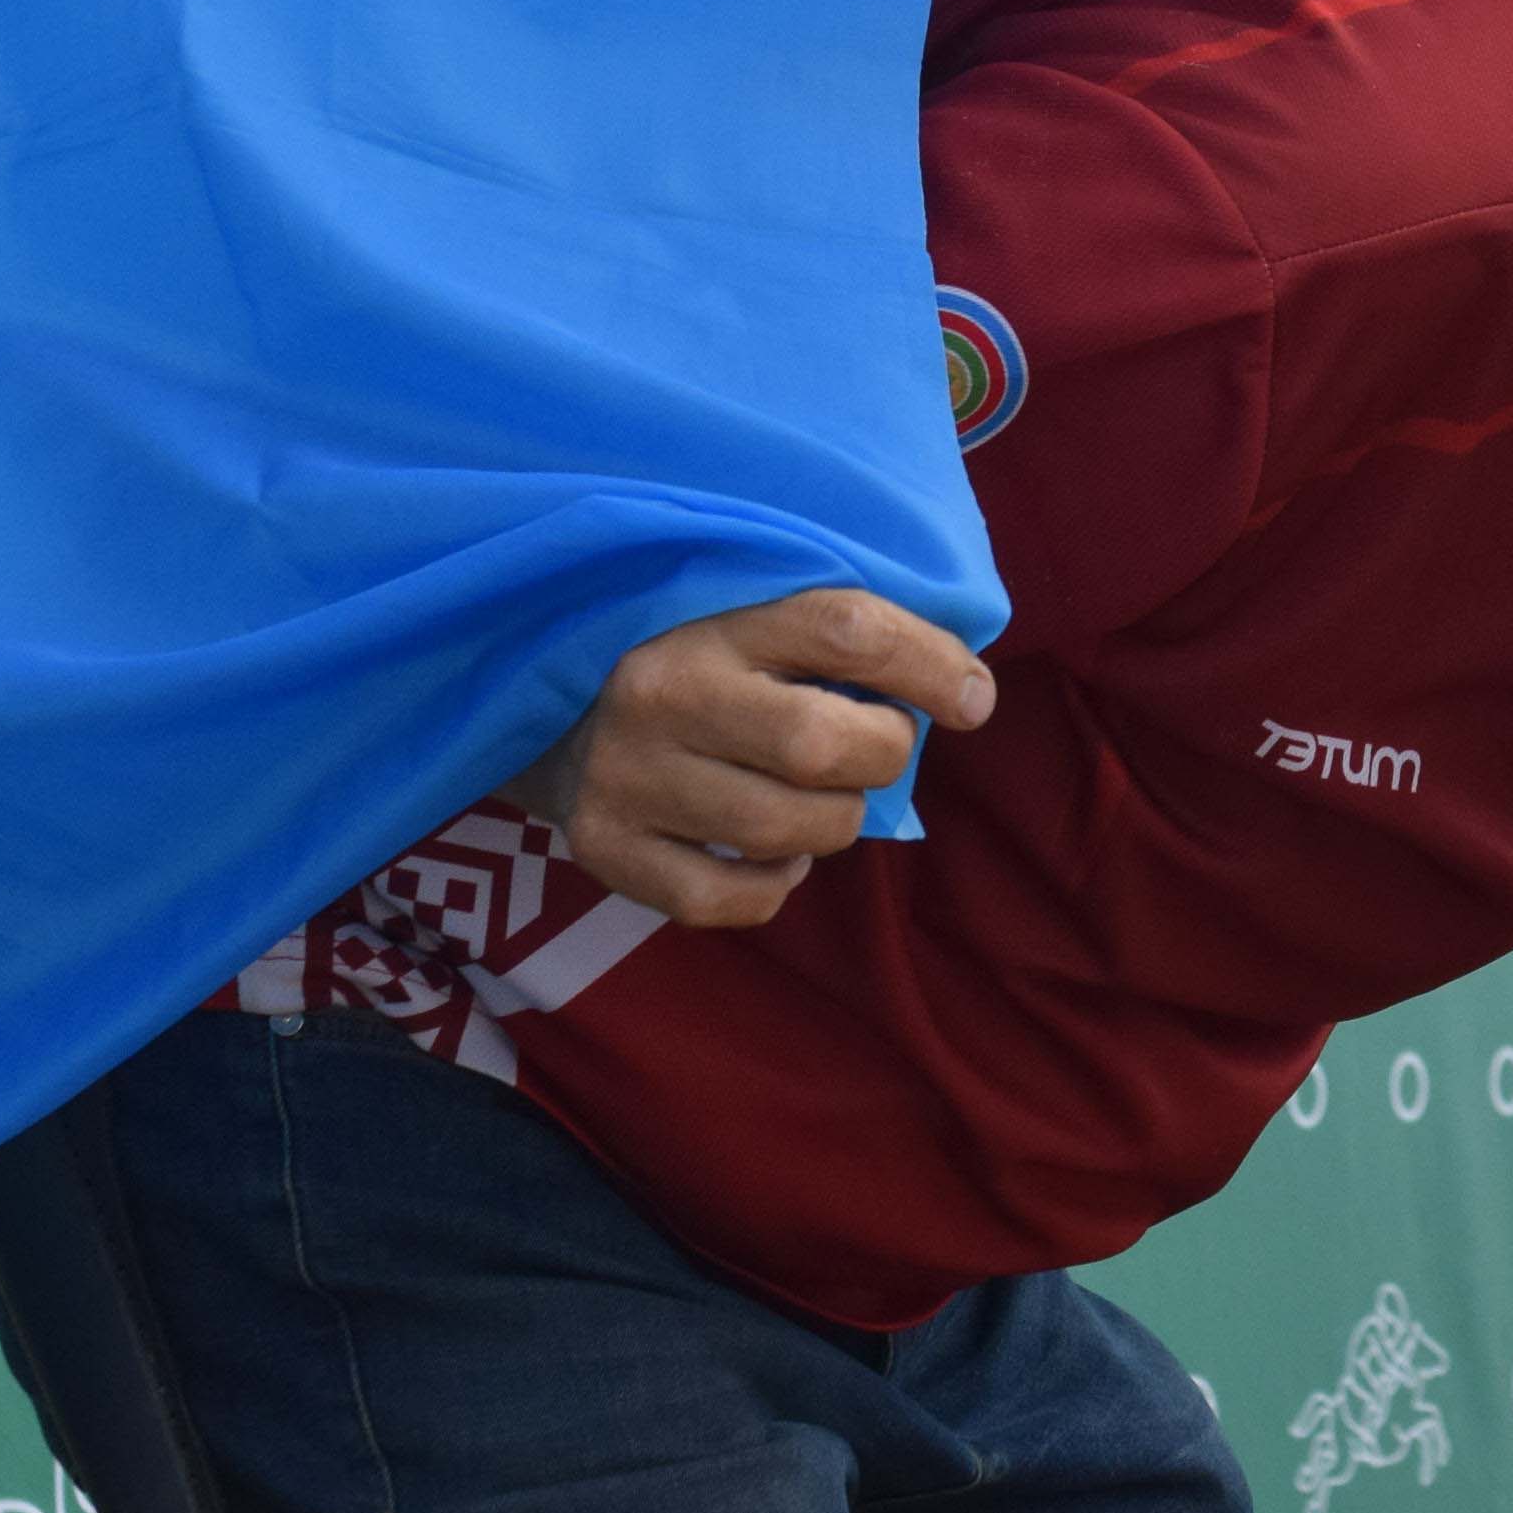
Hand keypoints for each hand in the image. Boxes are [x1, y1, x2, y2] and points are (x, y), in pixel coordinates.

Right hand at [516, 585, 993, 930]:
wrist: (538, 696)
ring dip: (834, 823)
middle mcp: (662, 692)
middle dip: (881, 756)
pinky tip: (772, 850)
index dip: (931, 665)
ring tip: (819, 798)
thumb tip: (967, 694)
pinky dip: (774, 884)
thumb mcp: (751, 616)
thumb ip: (839, 639)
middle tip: (875, 750)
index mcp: (712, 615)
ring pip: (786, 829)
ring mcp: (627, 774)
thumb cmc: (692, 657)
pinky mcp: (604, 846)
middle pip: (823, 745)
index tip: (973, 699)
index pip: (846, 627)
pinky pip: (730, 897)